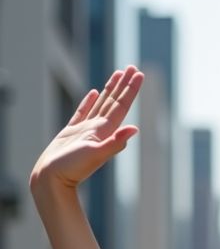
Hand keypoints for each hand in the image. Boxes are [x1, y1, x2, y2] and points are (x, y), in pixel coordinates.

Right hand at [30, 67, 142, 193]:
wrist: (51, 180)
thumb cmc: (72, 169)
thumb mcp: (95, 155)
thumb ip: (115, 142)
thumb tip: (135, 129)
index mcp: (104, 131)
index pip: (121, 106)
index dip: (130, 89)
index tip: (138, 74)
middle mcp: (97, 129)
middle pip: (113, 101)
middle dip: (123, 84)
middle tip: (133, 67)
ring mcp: (85, 130)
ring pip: (100, 103)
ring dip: (110, 89)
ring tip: (118, 74)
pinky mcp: (71, 132)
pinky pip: (82, 112)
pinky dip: (89, 101)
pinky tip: (93, 93)